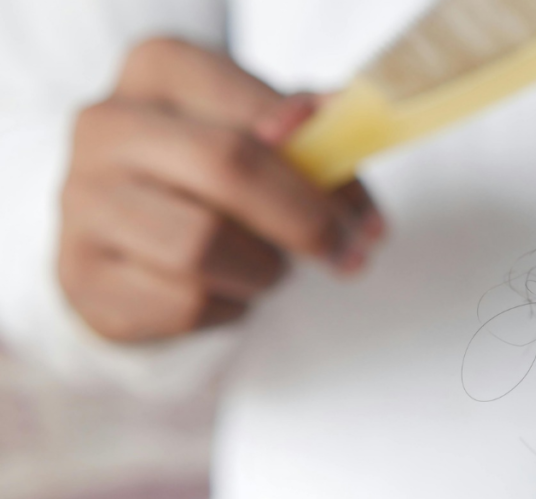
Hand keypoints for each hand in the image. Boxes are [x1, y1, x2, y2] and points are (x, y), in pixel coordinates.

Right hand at [59, 38, 383, 341]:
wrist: (128, 234)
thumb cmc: (208, 178)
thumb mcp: (260, 137)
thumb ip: (307, 135)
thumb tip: (341, 117)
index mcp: (158, 70)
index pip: (255, 108)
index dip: (324, 163)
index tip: (367, 216)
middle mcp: (106, 126)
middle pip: (228, 167)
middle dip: (307, 222)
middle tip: (350, 255)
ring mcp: (83, 201)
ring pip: (202, 245)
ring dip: (264, 270)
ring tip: (273, 270)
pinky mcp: (84, 275)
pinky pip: (184, 302)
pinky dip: (229, 305)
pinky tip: (229, 290)